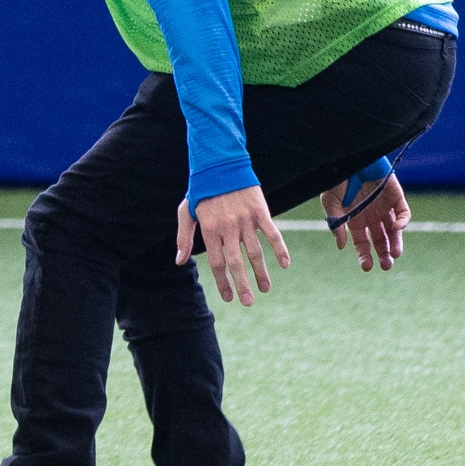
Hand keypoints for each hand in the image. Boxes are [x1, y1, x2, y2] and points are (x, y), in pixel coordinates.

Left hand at [177, 185, 289, 305]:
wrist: (220, 163)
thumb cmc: (202, 190)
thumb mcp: (186, 212)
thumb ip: (183, 237)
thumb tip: (179, 262)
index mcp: (209, 230)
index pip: (217, 263)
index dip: (222, 282)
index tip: (228, 297)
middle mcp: (227, 227)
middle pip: (236, 262)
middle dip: (242, 285)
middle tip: (248, 302)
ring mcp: (245, 220)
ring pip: (255, 252)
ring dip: (261, 272)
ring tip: (265, 289)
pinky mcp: (260, 211)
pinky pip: (272, 234)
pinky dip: (280, 249)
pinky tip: (285, 264)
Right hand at [321, 172, 409, 270]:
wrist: (350, 157)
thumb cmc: (337, 178)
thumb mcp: (331, 203)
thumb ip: (336, 224)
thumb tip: (341, 246)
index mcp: (355, 220)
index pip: (362, 243)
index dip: (365, 255)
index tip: (367, 267)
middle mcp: (371, 216)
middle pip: (381, 240)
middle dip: (384, 254)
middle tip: (386, 266)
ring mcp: (385, 206)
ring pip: (394, 230)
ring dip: (396, 243)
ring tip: (395, 255)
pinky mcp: (396, 196)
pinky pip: (403, 212)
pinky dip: (403, 222)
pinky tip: (397, 229)